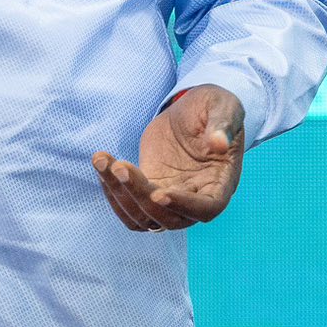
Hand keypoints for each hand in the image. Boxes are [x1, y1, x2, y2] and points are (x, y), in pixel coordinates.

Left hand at [92, 85, 245, 231]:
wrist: (194, 110)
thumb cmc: (216, 108)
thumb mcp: (224, 108)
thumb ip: (223, 124)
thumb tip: (219, 143)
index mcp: (220, 184)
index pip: (205, 209)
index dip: (183, 206)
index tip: (159, 193)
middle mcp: (195, 198)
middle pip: (168, 219)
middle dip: (140, 196)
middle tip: (121, 167)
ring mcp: (170, 196)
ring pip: (143, 217)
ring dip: (119, 195)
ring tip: (102, 161)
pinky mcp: (149, 186)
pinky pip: (128, 203)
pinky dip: (112, 189)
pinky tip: (102, 163)